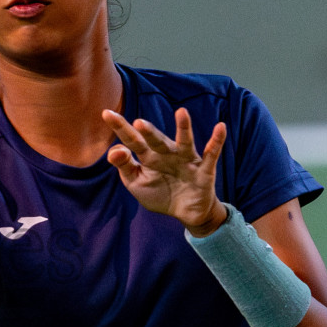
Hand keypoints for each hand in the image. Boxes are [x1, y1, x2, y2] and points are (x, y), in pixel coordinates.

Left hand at [102, 107, 227, 235]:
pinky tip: (220, 127)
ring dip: (183, 128)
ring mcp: (186, 160)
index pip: (132, 141)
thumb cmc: (159, 193)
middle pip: (156, 140)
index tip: (106, 113)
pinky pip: (211, 155)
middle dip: (149, 132)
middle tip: (138, 123)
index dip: (120, 128)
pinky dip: (216, 142)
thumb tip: (113, 152)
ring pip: (184, 142)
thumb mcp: (136, 183)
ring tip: (182, 113)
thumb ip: (125, 167)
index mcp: (148, 157)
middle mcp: (166, 154)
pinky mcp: (203, 170)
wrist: (185, 213)